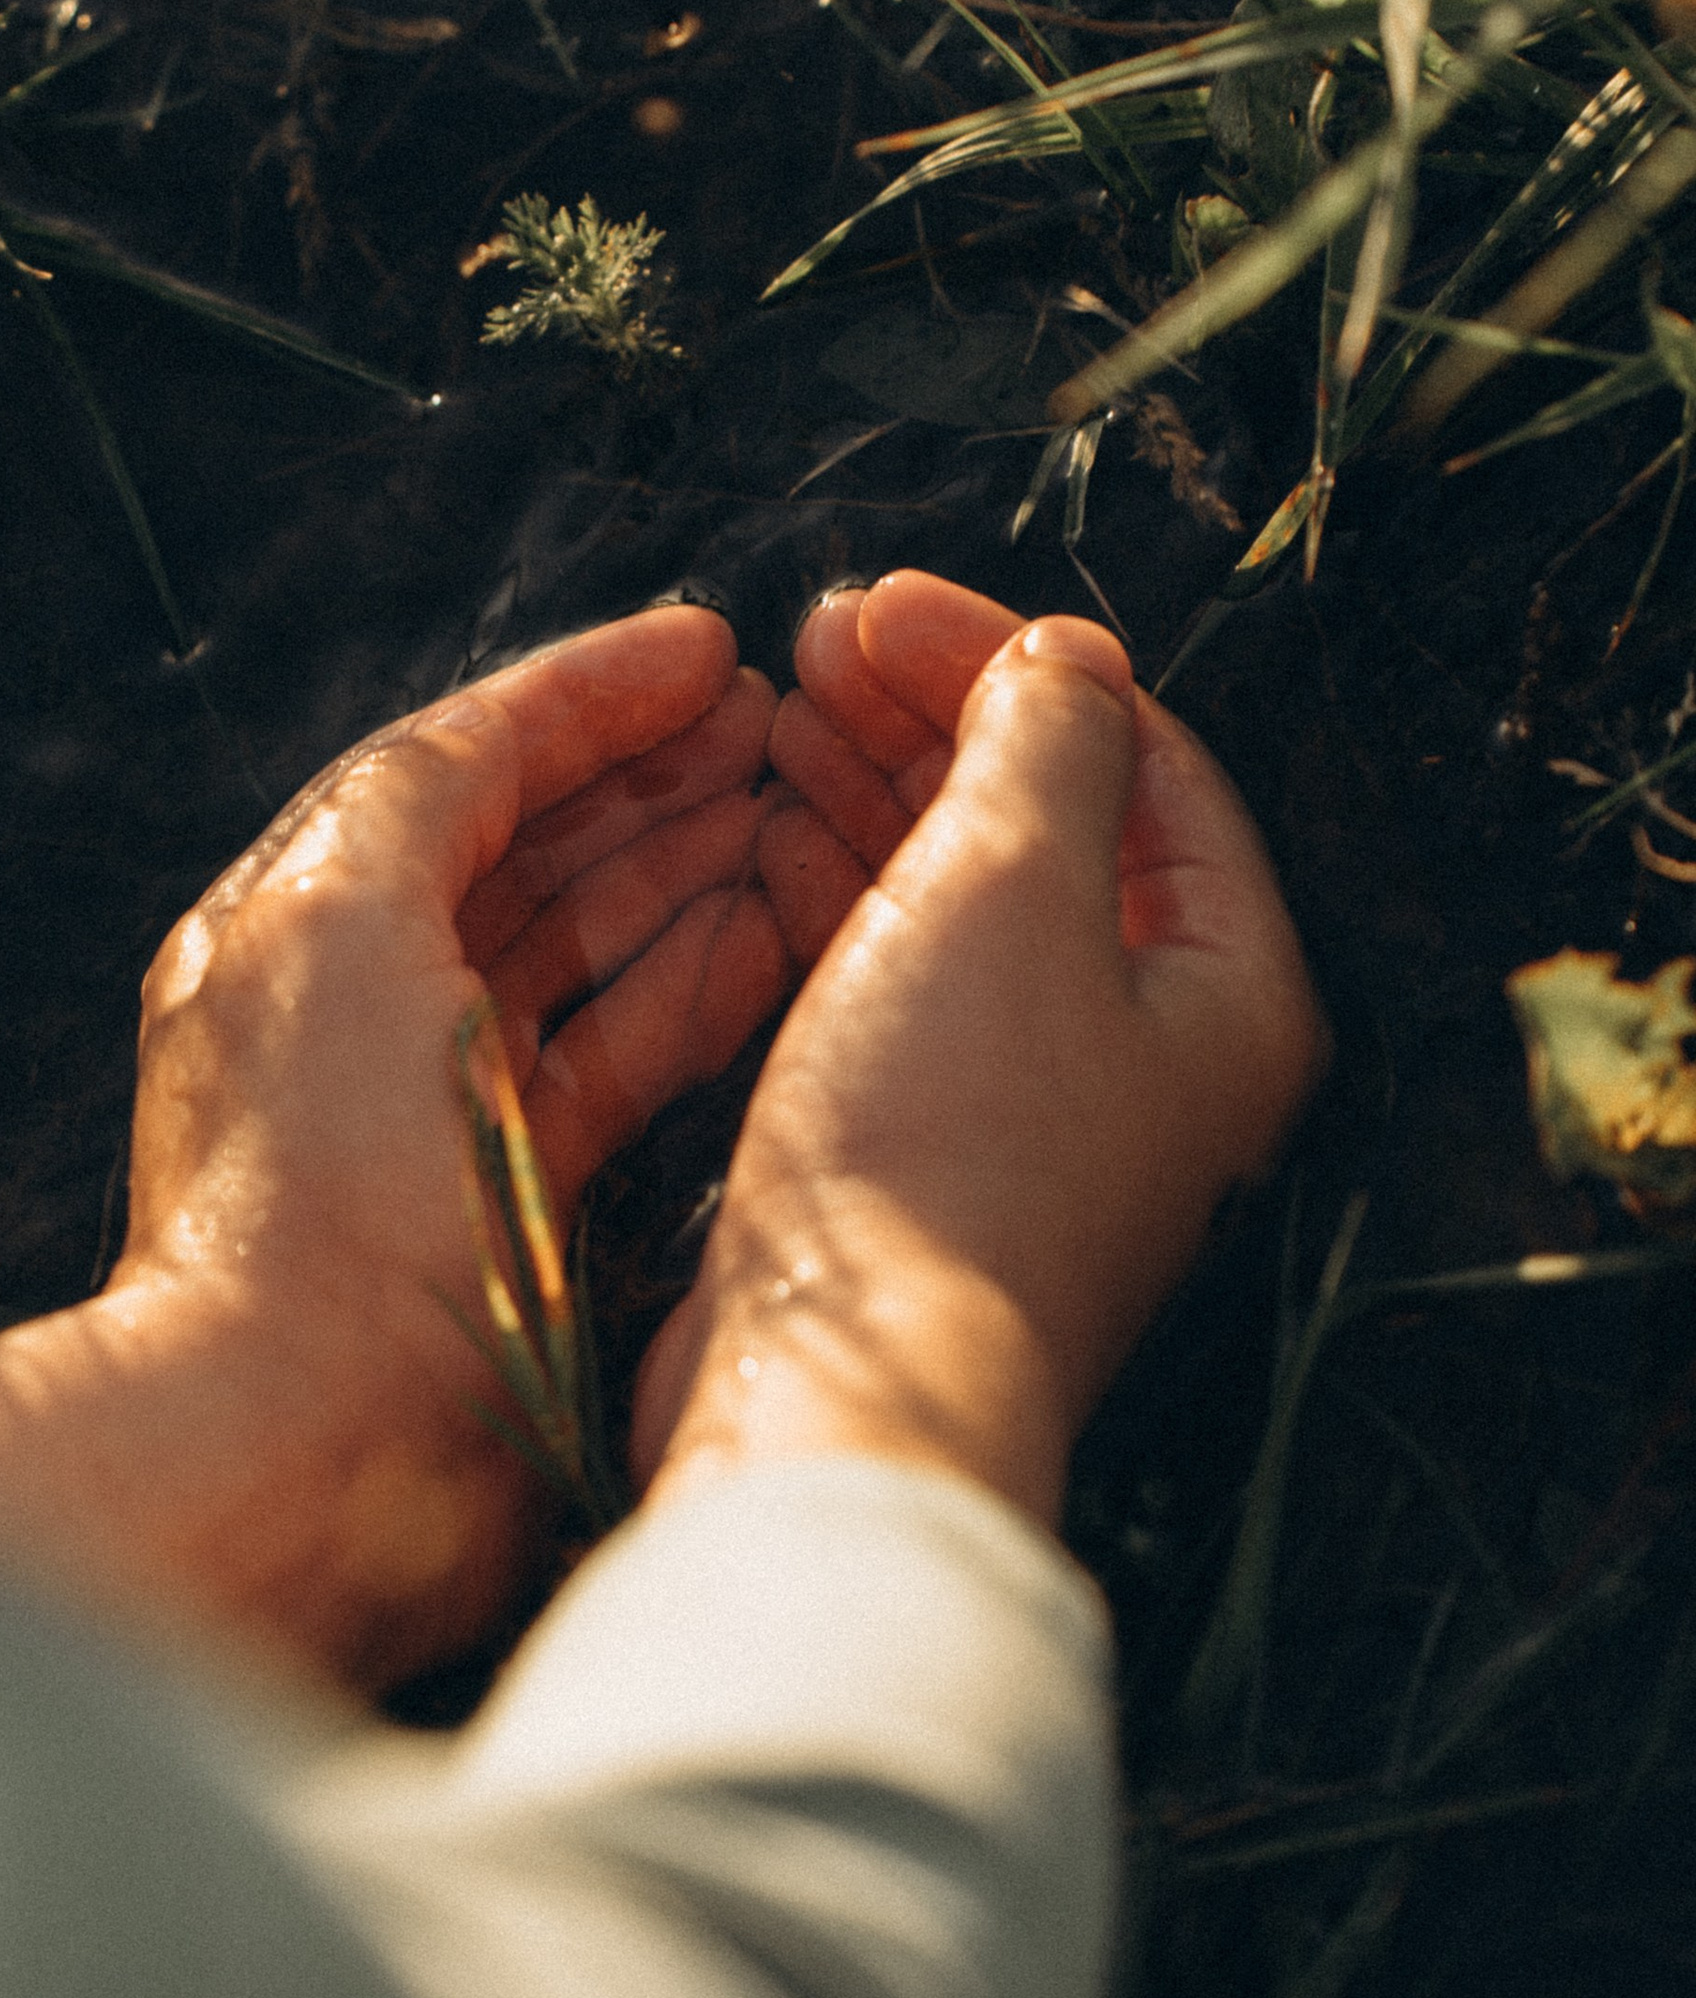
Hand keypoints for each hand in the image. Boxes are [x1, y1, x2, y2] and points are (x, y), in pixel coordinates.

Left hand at [0, 608, 786, 1687]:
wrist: (308, 1444)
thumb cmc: (313, 1198)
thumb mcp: (341, 925)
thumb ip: (423, 795)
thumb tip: (529, 724)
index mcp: (297, 927)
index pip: (455, 765)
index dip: (585, 696)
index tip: (713, 649)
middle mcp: (361, 1015)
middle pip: (525, 850)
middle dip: (651, 774)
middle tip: (781, 724)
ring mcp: (441, 1118)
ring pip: (581, 951)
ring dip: (688, 869)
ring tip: (798, 809)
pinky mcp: (517, 1209)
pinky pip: (616, 1065)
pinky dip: (692, 993)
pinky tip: (773, 937)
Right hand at [637, 573, 1327, 1528]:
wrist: (845, 1390)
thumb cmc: (945, 1153)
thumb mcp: (1007, 887)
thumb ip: (1046, 744)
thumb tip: (1065, 662)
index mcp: (1230, 995)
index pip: (1145, 766)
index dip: (1010, 663)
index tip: (881, 606)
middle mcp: (1153, 1061)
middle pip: (1055, 832)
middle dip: (931, 724)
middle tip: (815, 648)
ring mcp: (1035, 1119)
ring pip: (964, 910)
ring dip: (873, 802)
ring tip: (775, 723)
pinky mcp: (926, 1164)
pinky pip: (898, 994)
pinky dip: (839, 907)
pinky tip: (768, 847)